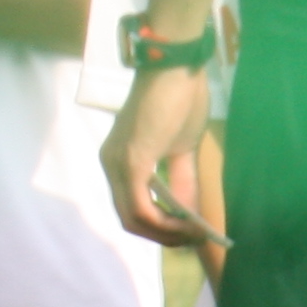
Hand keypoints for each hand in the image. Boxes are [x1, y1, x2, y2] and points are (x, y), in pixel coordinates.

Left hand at [103, 61, 225, 255]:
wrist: (176, 67)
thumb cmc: (179, 99)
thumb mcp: (181, 149)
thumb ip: (181, 182)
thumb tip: (189, 215)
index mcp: (118, 160)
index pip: (129, 207)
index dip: (158, 227)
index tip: (189, 232)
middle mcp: (110, 164)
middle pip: (129, 219)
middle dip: (163, 236)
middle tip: (194, 239)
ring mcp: (117, 164)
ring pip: (134, 218)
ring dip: (166, 234)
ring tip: (196, 233)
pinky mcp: (131, 162)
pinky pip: (142, 208)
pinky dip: (166, 223)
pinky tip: (190, 224)